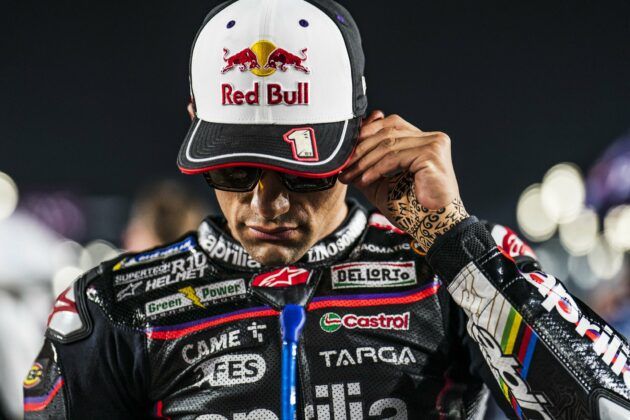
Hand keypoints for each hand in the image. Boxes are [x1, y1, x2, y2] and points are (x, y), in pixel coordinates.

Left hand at [339, 111, 468, 251]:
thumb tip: (345, 158)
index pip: (391, 124)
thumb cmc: (412, 208)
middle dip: (361, 150)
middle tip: (343, 166)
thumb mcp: (382, 185)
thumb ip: (367, 167)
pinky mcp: (431, 154)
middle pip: (388, 133)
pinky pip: (395, 157)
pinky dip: (376, 168)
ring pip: (389, 145)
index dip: (367, 132)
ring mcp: (433, 144)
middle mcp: (431, 138)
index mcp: (423, 140)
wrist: (433, 226)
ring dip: (365, 161)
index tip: (346, 149)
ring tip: (351, 175)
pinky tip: (364, 179)